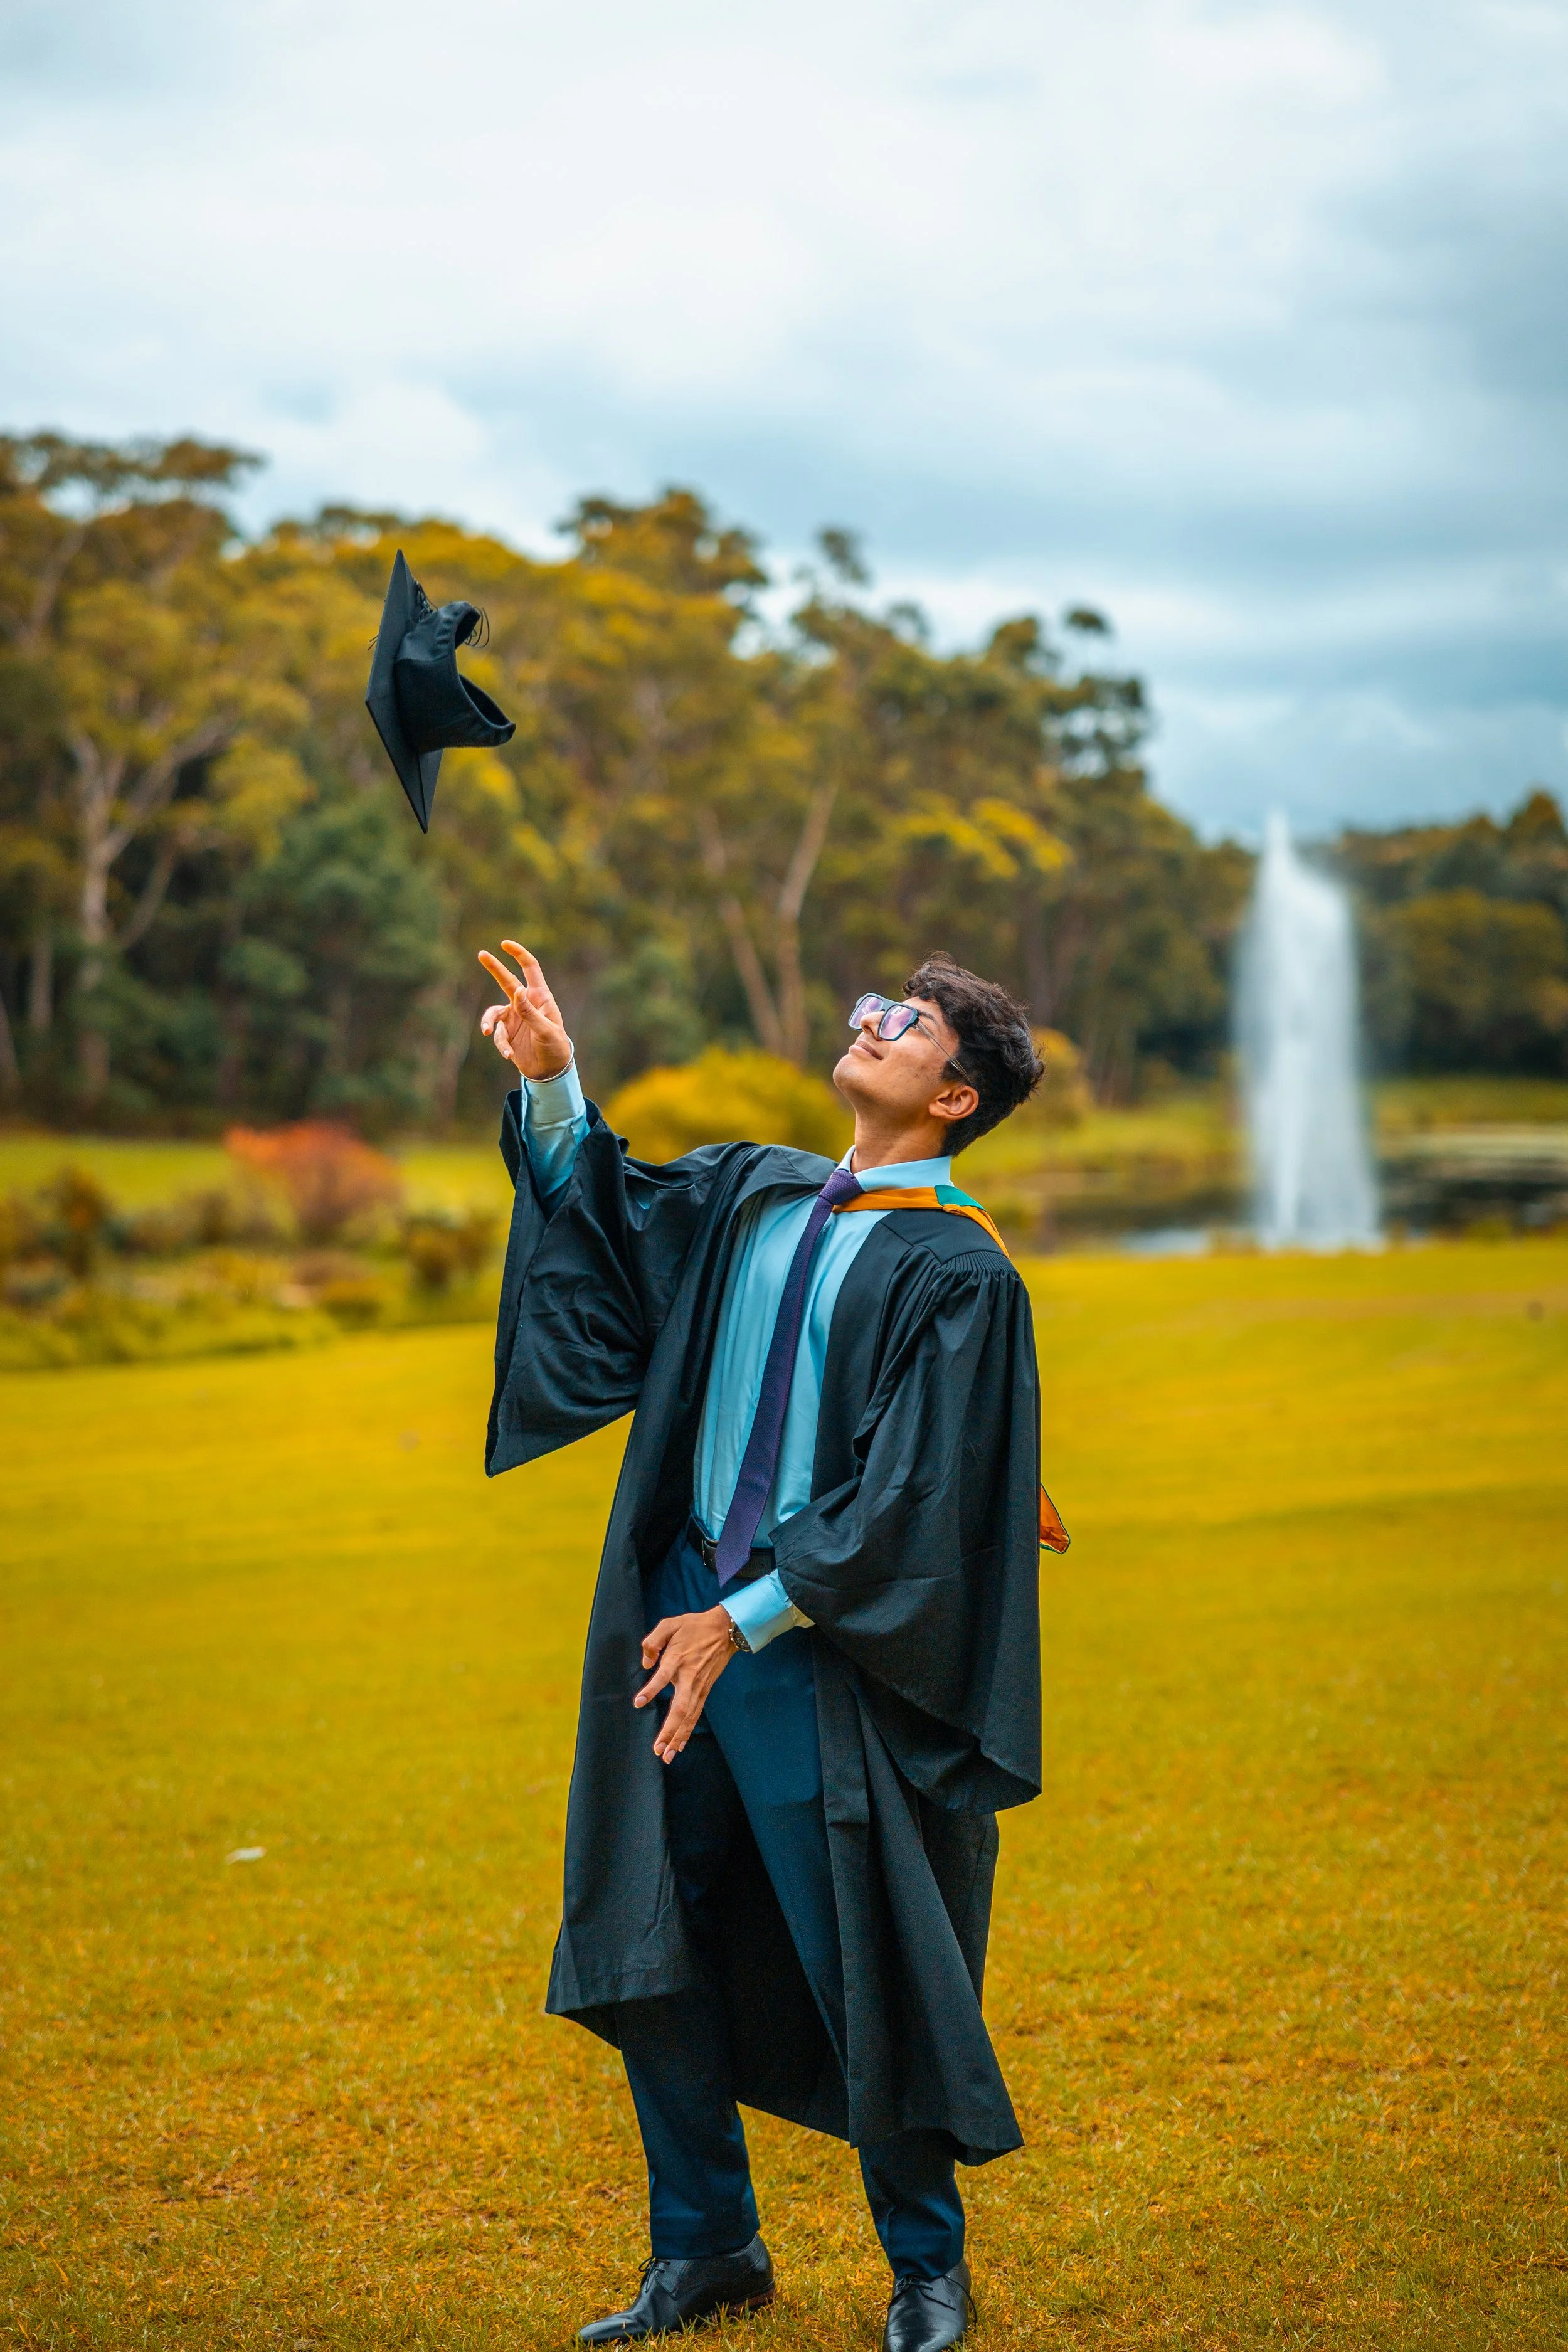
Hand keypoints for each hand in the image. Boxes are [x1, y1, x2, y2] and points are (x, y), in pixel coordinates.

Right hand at [477, 940, 572, 1080]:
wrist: (550, 1071)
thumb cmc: (555, 1046)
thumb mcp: (545, 1029)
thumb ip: (529, 1012)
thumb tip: (517, 991)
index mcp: (540, 997)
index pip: (530, 969)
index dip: (519, 955)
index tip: (505, 944)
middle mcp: (525, 1004)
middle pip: (506, 981)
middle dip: (494, 967)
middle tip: (482, 954)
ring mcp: (514, 1018)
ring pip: (494, 1014)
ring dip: (489, 1023)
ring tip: (488, 1032)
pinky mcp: (507, 1034)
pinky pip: (498, 1036)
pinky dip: (501, 1046)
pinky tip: (509, 1056)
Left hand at [634, 1606, 735, 1762]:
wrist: (725, 1630)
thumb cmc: (694, 1627)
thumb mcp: (669, 1624)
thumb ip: (653, 1641)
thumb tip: (645, 1663)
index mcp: (678, 1659)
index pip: (663, 1677)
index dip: (651, 1690)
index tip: (639, 1702)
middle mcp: (689, 1678)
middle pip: (681, 1709)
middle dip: (669, 1731)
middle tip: (658, 1749)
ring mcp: (699, 1687)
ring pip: (689, 1717)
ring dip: (677, 1737)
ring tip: (667, 1755)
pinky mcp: (704, 1691)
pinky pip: (695, 1715)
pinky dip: (687, 1731)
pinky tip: (680, 1745)